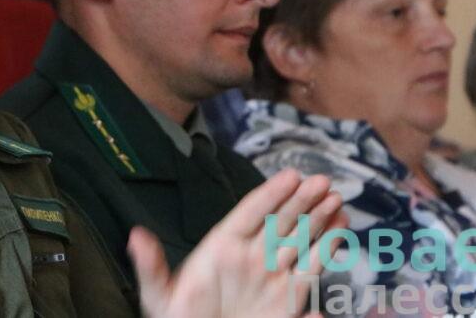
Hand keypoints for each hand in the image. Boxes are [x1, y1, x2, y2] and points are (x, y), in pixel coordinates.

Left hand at [128, 169, 344, 317]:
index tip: (291, 175)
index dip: (270, 194)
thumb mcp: (159, 296)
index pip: (250, 214)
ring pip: (299, 240)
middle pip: (279, 221)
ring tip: (336, 198)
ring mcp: (269, 275)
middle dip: (302, 201)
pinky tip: (340, 229)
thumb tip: (135, 237)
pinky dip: (327, 249)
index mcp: (220, 248)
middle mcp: (249, 256)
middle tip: (323, 181)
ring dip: (319, 219)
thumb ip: (151, 267)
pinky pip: (311, 268)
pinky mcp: (287, 299)